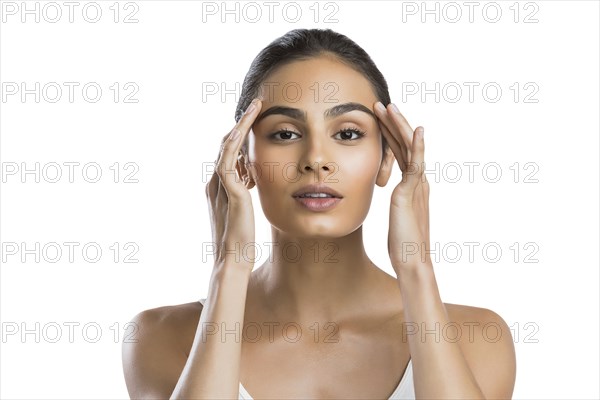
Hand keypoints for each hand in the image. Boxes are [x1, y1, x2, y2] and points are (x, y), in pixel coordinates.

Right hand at [205, 98, 261, 270]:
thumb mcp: (243, 211)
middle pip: (226, 144)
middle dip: (241, 124)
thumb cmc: (241, 240)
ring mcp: (220, 185)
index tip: (255, 121)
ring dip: (241, 124)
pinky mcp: (229, 190)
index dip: (240, 136)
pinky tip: (249, 126)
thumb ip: (243, 194)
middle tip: (256, 106)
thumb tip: (251, 181)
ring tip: (256, 107)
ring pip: (227, 145)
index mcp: (219, 188)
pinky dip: (237, 139)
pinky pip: (229, 157)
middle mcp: (216, 182)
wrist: (232, 258)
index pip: (229, 154)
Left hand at [374, 102, 430, 274]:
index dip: (391, 135)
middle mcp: (418, 182)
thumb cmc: (402, 244)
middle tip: (382, 104)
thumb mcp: (396, 218)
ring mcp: (417, 185)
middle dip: (393, 124)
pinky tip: (416, 130)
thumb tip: (388, 200)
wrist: (412, 260)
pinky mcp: (412, 192)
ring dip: (399, 126)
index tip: (381, 119)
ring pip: (410, 148)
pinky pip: (417, 164)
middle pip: (406, 145)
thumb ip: (396, 204)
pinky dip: (418, 146)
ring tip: (388, 107)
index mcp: (412, 186)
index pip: (401, 153)